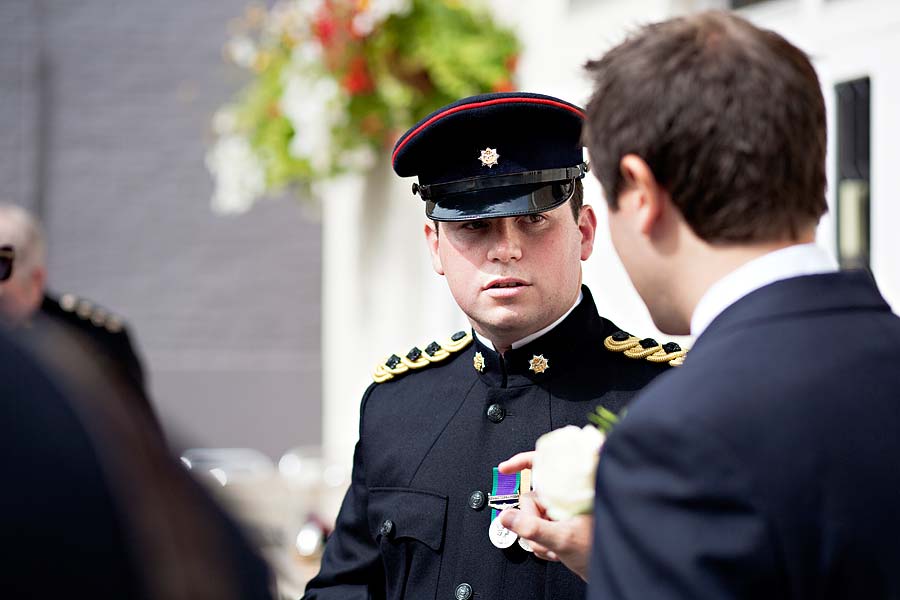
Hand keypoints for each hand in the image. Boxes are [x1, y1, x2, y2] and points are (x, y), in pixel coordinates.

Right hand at [498, 453, 593, 580]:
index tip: (505, 469)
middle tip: (544, 539)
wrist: (610, 569)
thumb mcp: (562, 539)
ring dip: (537, 536)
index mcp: (572, 489)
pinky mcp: (560, 522)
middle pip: (530, 498)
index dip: (521, 462)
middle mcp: (567, 496)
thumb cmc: (599, 550)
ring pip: (532, 516)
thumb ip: (531, 528)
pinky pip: (537, 526)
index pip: (544, 464)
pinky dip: (541, 541)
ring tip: (553, 547)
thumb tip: (506, 517)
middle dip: (531, 523)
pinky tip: (553, 549)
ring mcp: (563, 510)